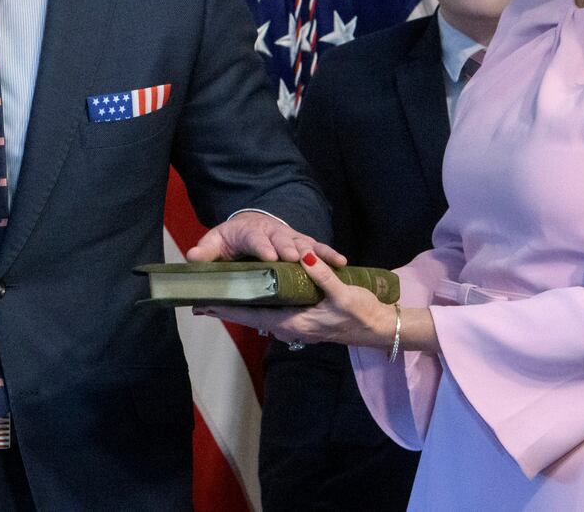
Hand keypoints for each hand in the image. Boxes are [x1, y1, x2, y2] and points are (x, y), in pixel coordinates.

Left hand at [186, 211, 345, 264]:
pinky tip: (342, 262)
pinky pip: (318, 249)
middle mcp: (273, 233)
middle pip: (283, 240)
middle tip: (295, 257)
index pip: (256, 240)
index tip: (269, 256)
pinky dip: (329, 254)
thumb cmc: (232, 238)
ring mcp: (289, 238)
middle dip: (289, 248)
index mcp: (250, 233)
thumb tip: (191, 256)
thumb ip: (206, 251)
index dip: (263, 247)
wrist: (250, 225)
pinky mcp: (302, 244)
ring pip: (303, 243)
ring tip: (326, 261)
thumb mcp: (216, 242)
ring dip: (313, 252)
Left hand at [198, 251, 394, 348]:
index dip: (227, 309)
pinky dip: (258, 303)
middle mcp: (289, 327)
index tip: (203, 304)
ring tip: (220, 292)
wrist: (381, 329)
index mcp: (293, 322)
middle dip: (228, 306)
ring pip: (261, 313)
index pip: (252, 315)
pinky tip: (251, 294)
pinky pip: (273, 310)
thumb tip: (304, 256)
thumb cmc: (361, 314)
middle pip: (251, 315)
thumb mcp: (343, 295)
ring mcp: (296, 325)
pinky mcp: (303, 319)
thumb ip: (323, 276)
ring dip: (241, 304)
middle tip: (202, 295)